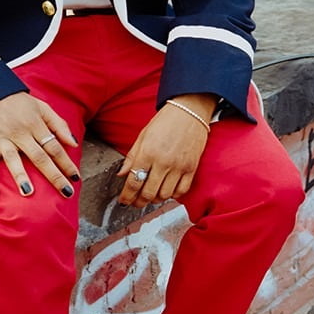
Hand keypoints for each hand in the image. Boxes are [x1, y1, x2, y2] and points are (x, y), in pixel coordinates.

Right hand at [0, 93, 78, 198]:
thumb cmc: (18, 103)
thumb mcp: (42, 108)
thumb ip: (58, 124)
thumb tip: (74, 143)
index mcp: (35, 125)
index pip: (54, 147)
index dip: (66, 162)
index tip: (75, 178)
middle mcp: (20, 134)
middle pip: (39, 157)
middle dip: (53, 175)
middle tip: (66, 192)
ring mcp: (2, 140)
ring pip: (13, 160)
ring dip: (20, 176)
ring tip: (28, 193)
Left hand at [117, 94, 215, 208]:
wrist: (190, 111)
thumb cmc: (166, 121)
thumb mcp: (143, 136)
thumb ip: (131, 156)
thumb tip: (122, 174)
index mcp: (147, 152)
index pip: (134, 182)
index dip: (127, 196)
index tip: (124, 201)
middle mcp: (163, 162)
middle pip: (148, 193)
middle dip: (139, 202)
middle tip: (135, 202)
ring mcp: (179, 166)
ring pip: (164, 195)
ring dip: (155, 199)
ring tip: (150, 196)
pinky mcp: (191, 168)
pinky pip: (181, 191)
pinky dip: (172, 195)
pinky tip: (166, 191)